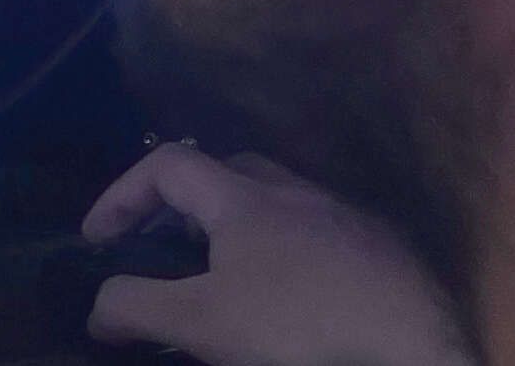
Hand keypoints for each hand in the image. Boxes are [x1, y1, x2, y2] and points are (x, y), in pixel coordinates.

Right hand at [84, 145, 474, 365]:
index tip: (97, 241)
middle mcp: (299, 193)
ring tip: (230, 276)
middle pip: (229, 170)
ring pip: (283, 202)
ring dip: (243, 227)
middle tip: (165, 247)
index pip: (167, 166)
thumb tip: (97, 306)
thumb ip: (136, 305)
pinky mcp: (389, 255)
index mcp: (245, 198)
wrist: (418, 352)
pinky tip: (297, 298)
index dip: (121, 196)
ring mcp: (350, 220)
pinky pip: (325, 236)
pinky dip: (293, 253)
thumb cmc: (299, 329)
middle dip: (186, 202)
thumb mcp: (202, 323)